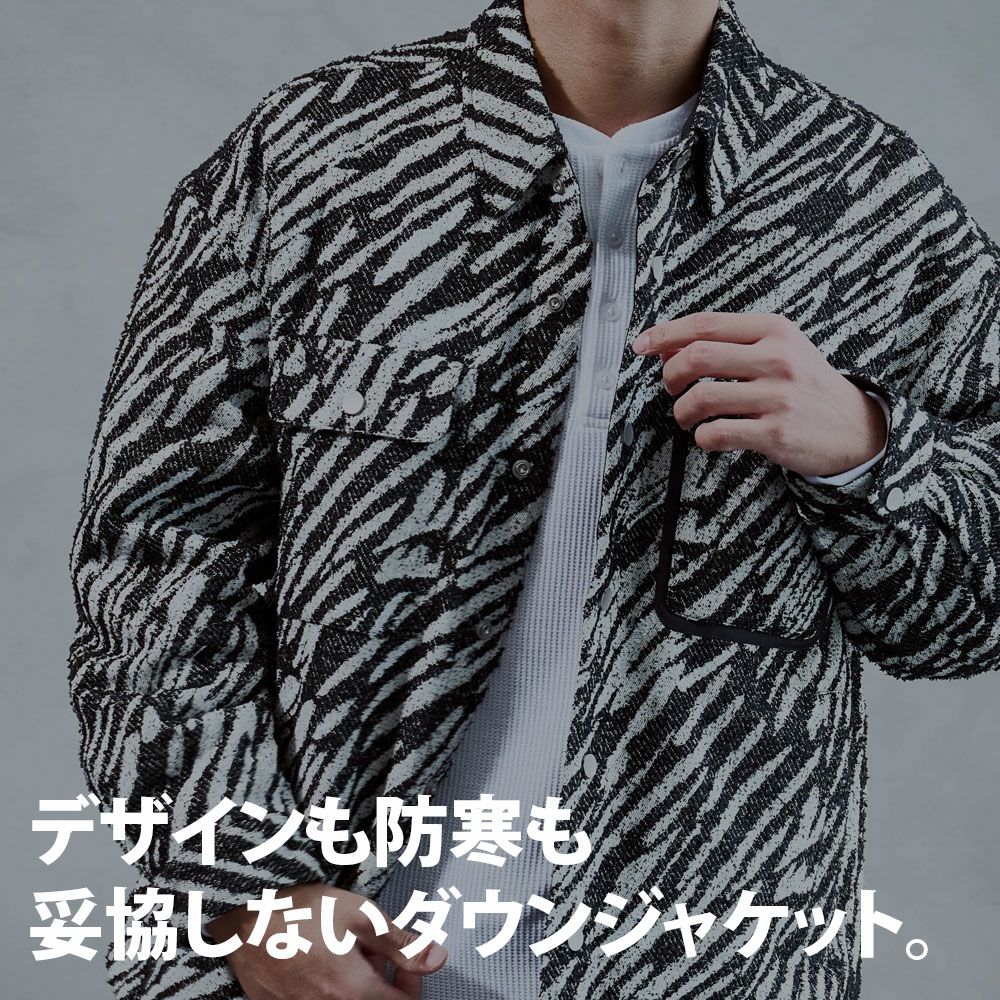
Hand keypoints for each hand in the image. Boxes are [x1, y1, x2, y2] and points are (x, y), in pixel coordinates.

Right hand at [206, 882, 446, 999]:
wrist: (239, 925)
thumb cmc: (296, 915)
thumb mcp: (359, 915)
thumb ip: (401, 942)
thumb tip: (438, 958)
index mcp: (355, 993)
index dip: (413, 983)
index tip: (407, 962)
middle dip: (384, 979)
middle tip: (377, 951)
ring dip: (358, 982)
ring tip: (348, 949)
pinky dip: (332, 986)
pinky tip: (323, 958)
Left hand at [631, 311, 887, 477]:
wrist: (855, 427)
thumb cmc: (805, 387)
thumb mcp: (778, 351)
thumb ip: (729, 344)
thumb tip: (668, 344)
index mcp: (774, 331)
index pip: (706, 324)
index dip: (665, 334)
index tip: (641, 345)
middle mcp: (777, 359)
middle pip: (697, 357)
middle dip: (670, 375)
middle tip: (671, 389)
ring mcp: (777, 396)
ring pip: (701, 398)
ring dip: (682, 412)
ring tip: (688, 418)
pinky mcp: (775, 433)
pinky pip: (717, 433)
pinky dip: (702, 437)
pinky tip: (710, 436)